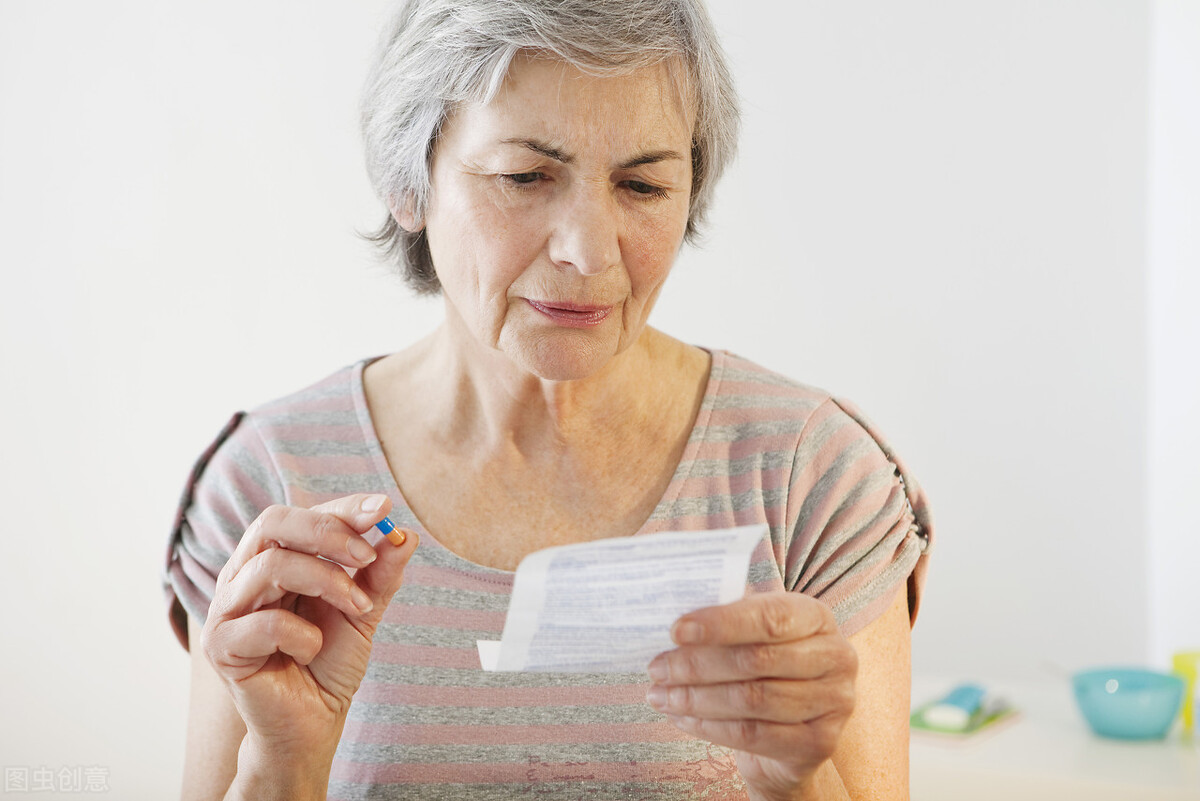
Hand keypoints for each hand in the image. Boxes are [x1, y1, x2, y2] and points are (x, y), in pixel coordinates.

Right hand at [201, 494, 417, 761]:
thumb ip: (380, 573)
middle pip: (272, 523)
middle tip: (368, 556)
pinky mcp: (221, 648)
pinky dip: (302, 635)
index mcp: (272, 558)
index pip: (301, 514)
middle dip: (328, 533)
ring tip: (357, 608)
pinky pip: (264, 623)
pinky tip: (311, 651)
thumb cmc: (330, 660)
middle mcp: (243, 575)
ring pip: (271, 566)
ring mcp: (227, 609)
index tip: (383, 510)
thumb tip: (407, 534)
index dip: (341, 508)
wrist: (314, 722)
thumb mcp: (363, 610)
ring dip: (327, 582)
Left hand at [646, 592, 856, 799]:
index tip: (677, 630)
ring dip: (696, 698)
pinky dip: (708, 726)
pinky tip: (681, 717)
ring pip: (751, 700)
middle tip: (657, 668)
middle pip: (756, 660)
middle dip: (697, 665)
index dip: (721, 624)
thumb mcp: (754, 634)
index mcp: (817, 617)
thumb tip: (673, 621)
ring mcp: (834, 703)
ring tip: (661, 695)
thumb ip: (727, 620)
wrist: (794, 729)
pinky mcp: (819, 743)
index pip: (769, 617)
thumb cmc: (766, 666)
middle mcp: (836, 657)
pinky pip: (752, 735)